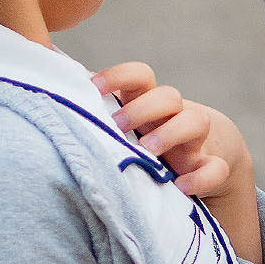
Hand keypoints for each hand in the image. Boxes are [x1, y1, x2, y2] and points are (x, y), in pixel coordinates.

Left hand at [95, 62, 259, 255]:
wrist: (194, 166)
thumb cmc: (142, 142)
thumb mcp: (120, 125)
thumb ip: (91, 108)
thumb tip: (47, 81)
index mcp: (147, 103)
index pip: (141, 75)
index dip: (120, 76)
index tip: (94, 87)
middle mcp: (173, 117)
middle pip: (169, 95)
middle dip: (143, 108)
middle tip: (118, 125)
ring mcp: (193, 142)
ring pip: (198, 121)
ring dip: (171, 133)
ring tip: (147, 150)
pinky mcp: (208, 168)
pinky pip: (216, 169)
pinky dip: (202, 177)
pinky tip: (181, 188)